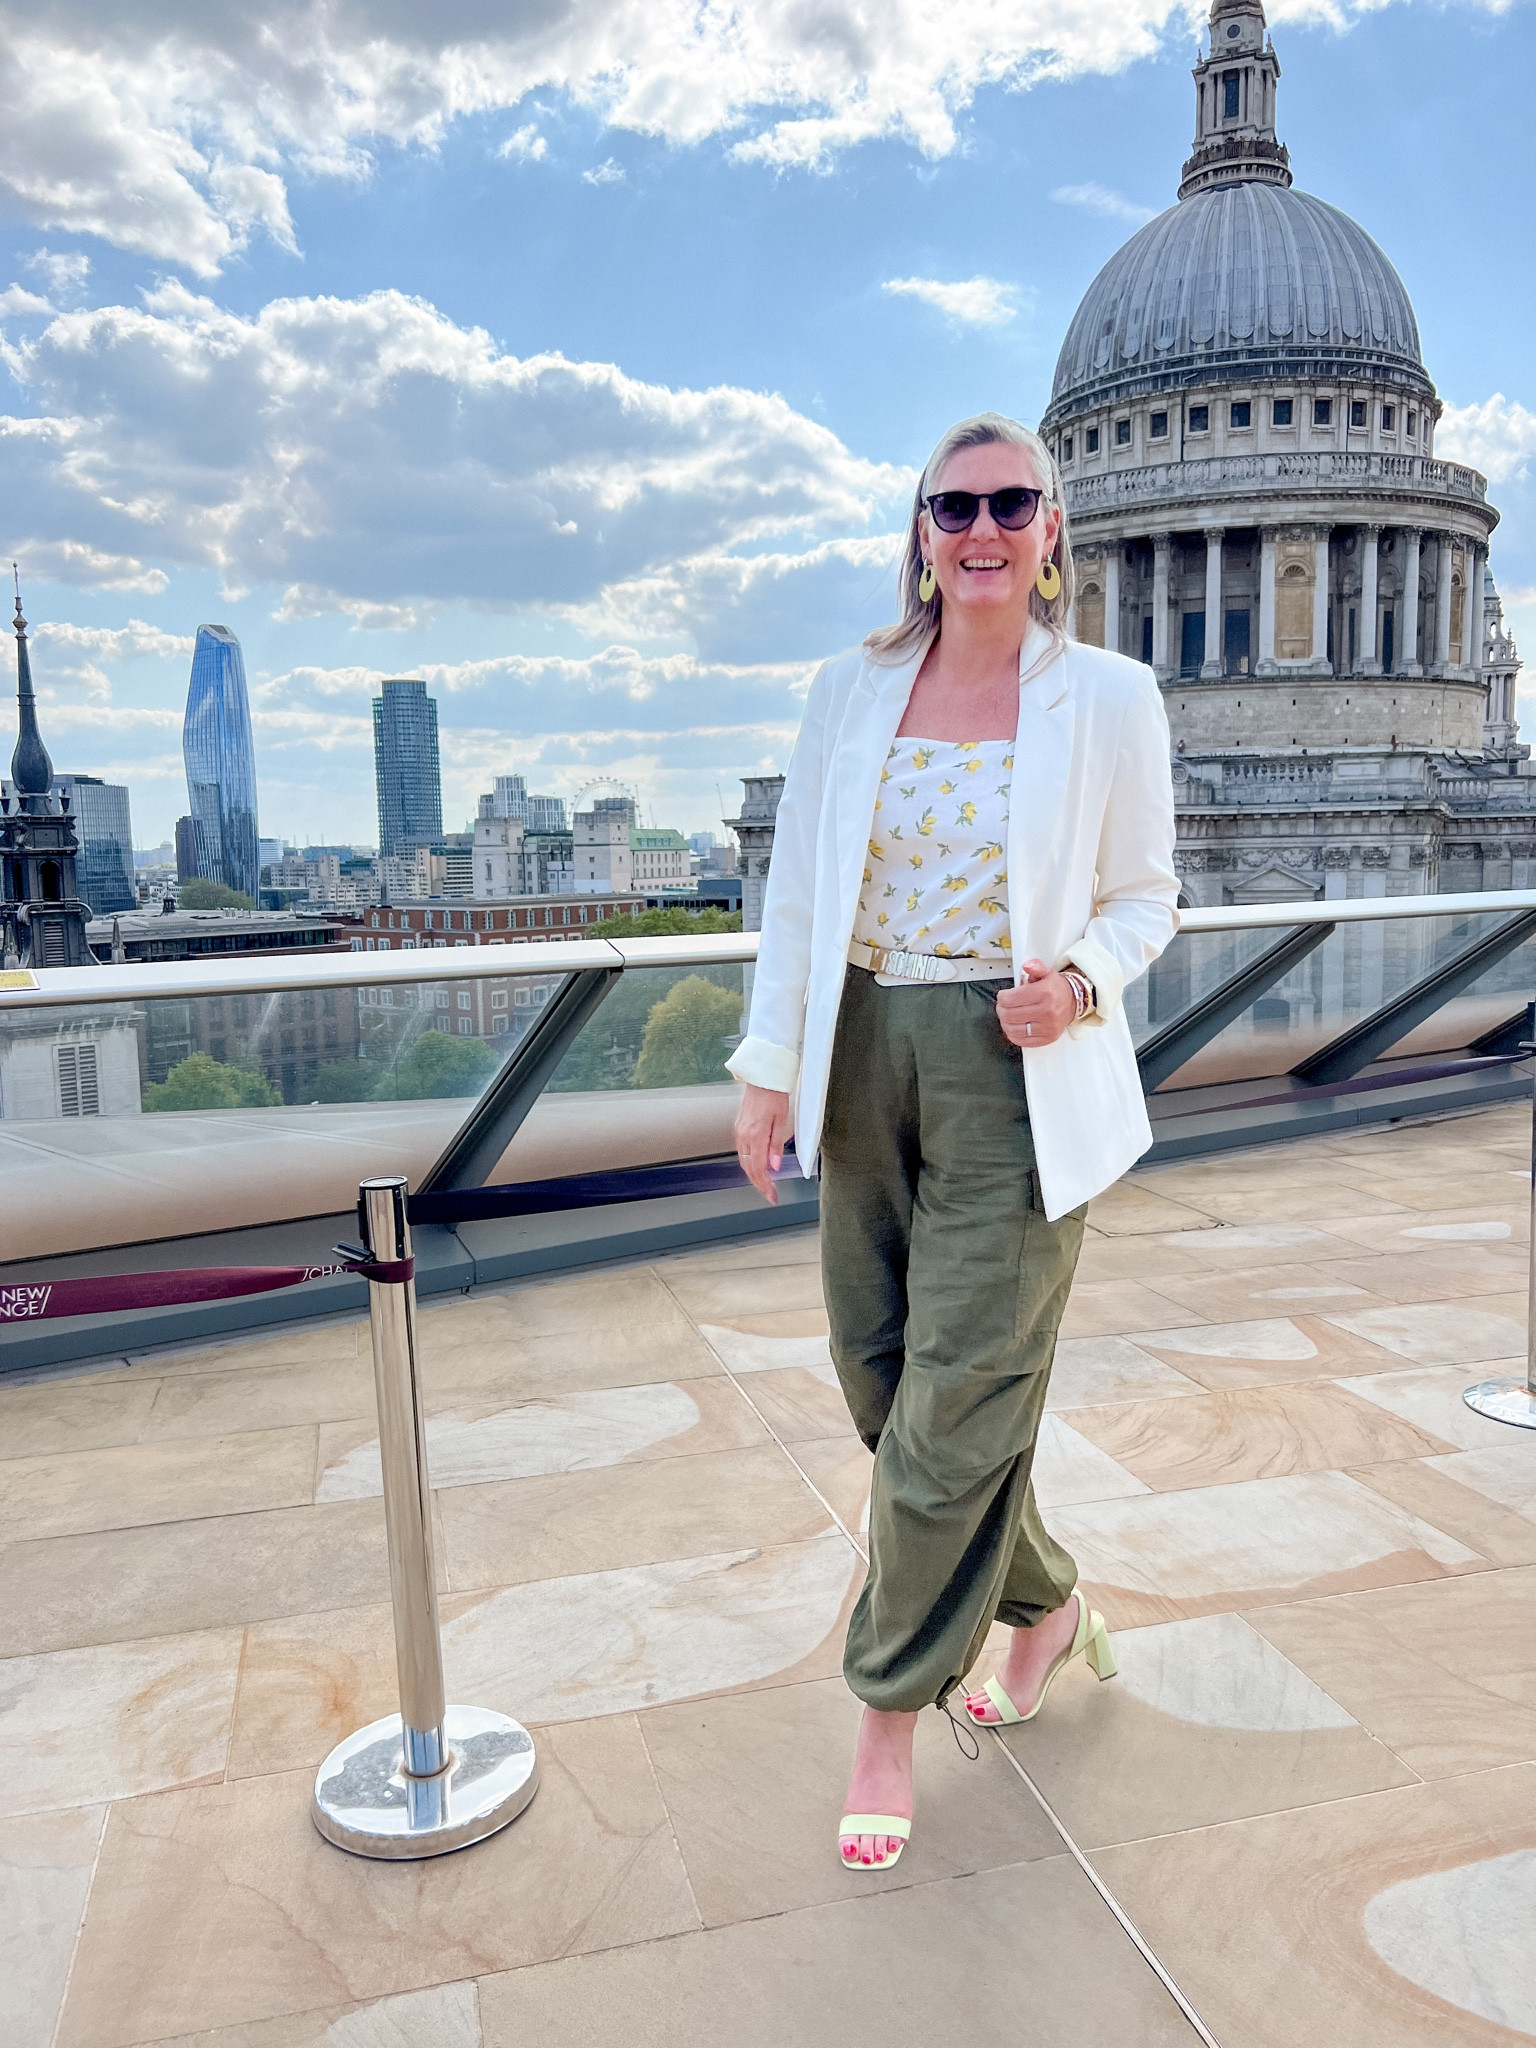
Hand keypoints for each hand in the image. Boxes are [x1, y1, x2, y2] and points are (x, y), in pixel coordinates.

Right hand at [735, 1083, 792, 1203]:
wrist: (762, 1079)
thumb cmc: (774, 1095)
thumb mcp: (782, 1121)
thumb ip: (776, 1145)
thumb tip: (774, 1165)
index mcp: (756, 1134)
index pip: (758, 1168)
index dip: (765, 1185)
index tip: (771, 1195)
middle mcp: (744, 1135)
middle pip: (749, 1168)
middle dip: (759, 1184)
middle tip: (770, 1194)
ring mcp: (739, 1131)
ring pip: (744, 1161)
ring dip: (754, 1174)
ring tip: (765, 1183)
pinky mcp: (739, 1127)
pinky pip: (742, 1151)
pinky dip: (749, 1162)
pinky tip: (758, 1165)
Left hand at [995, 959, 1077, 1048]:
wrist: (1072, 1002)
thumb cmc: (1056, 989)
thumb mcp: (1047, 972)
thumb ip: (1035, 966)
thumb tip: (1027, 965)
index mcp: (1044, 993)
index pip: (1011, 999)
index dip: (1002, 997)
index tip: (1003, 996)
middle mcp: (1047, 1011)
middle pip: (1009, 1014)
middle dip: (1001, 1009)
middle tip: (1003, 1006)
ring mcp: (1047, 1026)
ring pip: (1013, 1029)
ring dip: (1005, 1022)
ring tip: (1007, 1016)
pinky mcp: (1047, 1038)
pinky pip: (1022, 1041)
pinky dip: (1013, 1034)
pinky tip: (1014, 1026)